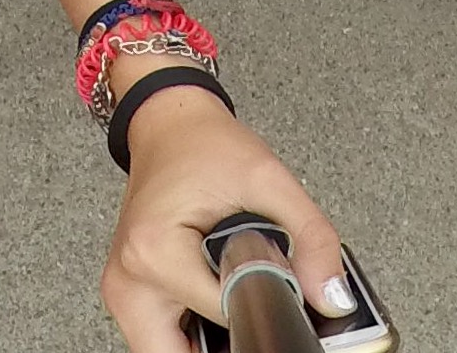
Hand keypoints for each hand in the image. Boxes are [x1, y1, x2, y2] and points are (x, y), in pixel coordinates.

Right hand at [102, 80, 349, 352]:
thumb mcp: (269, 178)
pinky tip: (218, 302)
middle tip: (258, 307)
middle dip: (228, 342)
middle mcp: (129, 281)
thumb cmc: (205, 145)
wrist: (169, 125)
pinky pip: (163, 340)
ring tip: (237, 297)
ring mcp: (124, 293)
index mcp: (155, 252)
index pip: (225, 317)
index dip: (265, 308)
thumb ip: (311, 237)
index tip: (284, 296)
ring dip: (209, 342)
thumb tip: (333, 297)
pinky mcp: (130, 296)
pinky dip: (193, 333)